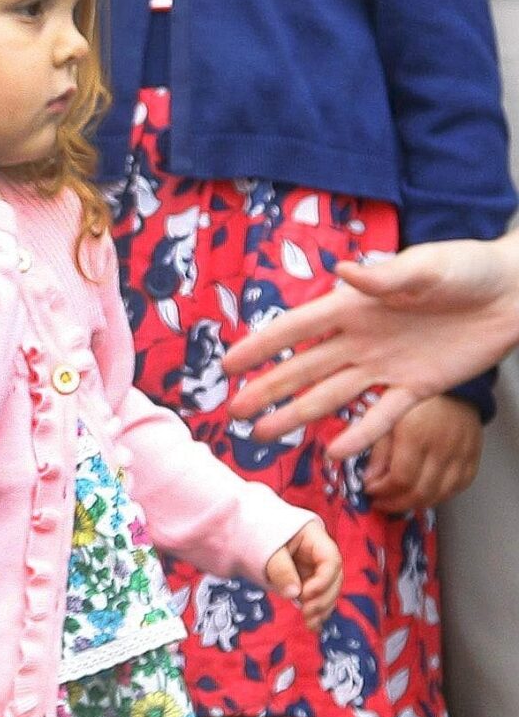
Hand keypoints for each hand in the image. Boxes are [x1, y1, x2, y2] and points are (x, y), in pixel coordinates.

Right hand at [223, 238, 518, 456]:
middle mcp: (362, 340)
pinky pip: (383, 416)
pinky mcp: (417, 387)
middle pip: (304, 369)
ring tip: (265, 434)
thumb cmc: (470, 268)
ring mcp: (386, 366)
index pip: (296, 329)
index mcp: (356, 306)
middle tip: (234, 412)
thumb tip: (343, 272)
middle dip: (267, 390)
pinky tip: (335, 451)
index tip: (227, 365)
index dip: (260, 347)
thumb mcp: (428, 265)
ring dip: (297, 416)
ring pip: (331, 397)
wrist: (515, 292)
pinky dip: (361, 434)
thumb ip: (385, 275)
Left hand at [261, 518, 341, 628]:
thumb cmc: (254, 535)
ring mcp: (313, 567)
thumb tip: (294, 594)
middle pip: (333, 577)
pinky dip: (315, 610)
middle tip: (308, 613)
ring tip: (311, 624)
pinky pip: (315, 596)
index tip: (306, 595)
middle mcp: (318, 553)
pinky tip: (312, 626)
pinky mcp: (306, 580)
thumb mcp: (265, 550)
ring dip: (322, 608)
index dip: (324, 579)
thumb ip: (281, 570)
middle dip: (324, 598)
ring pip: (327, 590)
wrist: (242, 535)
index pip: (330, 559)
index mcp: (313, 537)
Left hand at [361, 394, 481, 513]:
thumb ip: (376, 452)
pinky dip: (439, 495)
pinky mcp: (474, 456)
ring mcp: (461, 453)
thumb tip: (369, 481)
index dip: (382, 492)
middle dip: (395, 503)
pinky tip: (423, 492)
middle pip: (421, 493)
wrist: (451, 388)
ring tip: (398, 499)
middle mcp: (442, 447)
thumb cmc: (412, 403)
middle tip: (380, 501)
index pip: (400, 480)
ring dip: (416, 503)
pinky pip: (459, 487)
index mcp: (416, 436)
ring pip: (440, 495)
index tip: (369, 491)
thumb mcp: (385, 420)